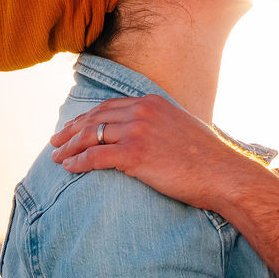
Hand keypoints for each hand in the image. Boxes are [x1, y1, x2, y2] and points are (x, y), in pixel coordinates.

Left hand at [48, 95, 267, 211]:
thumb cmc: (208, 160)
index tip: (73, 128)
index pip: (109, 107)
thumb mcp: (183, 128)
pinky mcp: (135, 154)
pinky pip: (95, 156)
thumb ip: (162, 125)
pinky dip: (78, 162)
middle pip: (94, 118)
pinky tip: (69, 168)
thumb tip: (149, 137)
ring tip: (56, 157)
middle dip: (71, 131)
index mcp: (152, 103)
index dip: (87, 118)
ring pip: (90, 136)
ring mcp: (138, 131)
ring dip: (69, 147)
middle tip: (55, 142)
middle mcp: (142, 111)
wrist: (223, 175)